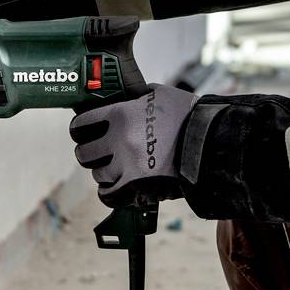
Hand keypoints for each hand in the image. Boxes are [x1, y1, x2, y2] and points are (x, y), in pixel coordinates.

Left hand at [69, 85, 197, 207]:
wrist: (211, 143)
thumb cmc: (189, 117)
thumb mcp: (160, 95)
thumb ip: (137, 97)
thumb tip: (129, 97)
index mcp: (121, 114)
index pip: (81, 124)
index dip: (79, 129)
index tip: (82, 133)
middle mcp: (119, 140)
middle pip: (84, 153)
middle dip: (88, 154)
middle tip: (96, 154)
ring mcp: (127, 165)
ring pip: (98, 175)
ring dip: (104, 173)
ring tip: (115, 170)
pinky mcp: (137, 186)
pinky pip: (108, 195)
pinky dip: (109, 193)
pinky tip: (114, 188)